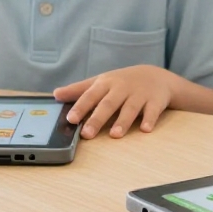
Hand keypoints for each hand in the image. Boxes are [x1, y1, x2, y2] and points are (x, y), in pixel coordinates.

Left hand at [54, 65, 174, 138]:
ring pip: (130, 108)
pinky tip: (145, 129)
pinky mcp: (156, 101)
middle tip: (87, 134)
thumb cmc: (123, 82)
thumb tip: (55, 94)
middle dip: (98, 119)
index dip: (81, 107)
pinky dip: (149, 119)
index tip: (71, 119)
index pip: (91, 95)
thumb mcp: (101, 82)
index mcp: (107, 83)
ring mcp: (140, 94)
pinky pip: (153, 111)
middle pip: (109, 104)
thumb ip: (79, 90)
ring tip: (115, 135)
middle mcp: (122, 88)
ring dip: (123, 121)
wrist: (157, 76)